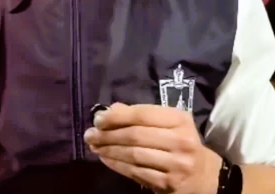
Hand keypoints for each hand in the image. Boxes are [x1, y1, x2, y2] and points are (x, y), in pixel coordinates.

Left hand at [83, 103, 221, 193]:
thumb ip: (139, 115)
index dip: (115, 117)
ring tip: (94, 146)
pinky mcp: (169, 182)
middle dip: (107, 135)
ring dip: (108, 150)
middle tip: (89, 135)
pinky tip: (106, 159)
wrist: (204, 175)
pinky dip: (117, 165)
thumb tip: (109, 111)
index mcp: (180, 120)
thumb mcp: (166, 124)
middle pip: (135, 135)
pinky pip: (136, 172)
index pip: (141, 115)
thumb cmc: (179, 143)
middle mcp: (182, 140)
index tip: (97, 120)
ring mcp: (177, 164)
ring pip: (134, 155)